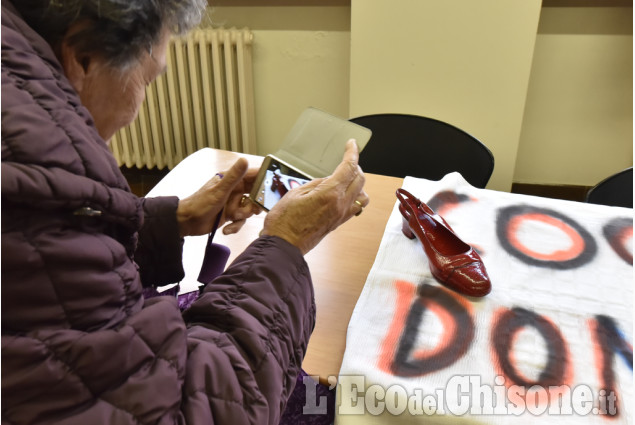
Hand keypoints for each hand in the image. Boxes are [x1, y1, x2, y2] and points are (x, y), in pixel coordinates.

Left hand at [176, 158, 261, 236]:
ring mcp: (233, 203)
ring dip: (243, 216)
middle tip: (254, 209)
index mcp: (232, 179)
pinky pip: (241, 220)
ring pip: (249, 209)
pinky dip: (236, 226)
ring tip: (234, 217)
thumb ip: (234, 176)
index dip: (264, 178)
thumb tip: (244, 160)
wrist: (187, 222)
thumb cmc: (200, 204)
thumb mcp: (219, 190)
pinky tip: (226, 229)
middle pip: (255, 194)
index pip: (253, 175)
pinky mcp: (231, 215)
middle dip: (256, 203)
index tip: (274, 185)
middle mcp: (234, 190)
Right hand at [261, 139, 369, 254]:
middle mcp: (340, 204)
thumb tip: (328, 181)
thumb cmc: (284, 221)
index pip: (349, 167)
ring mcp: (341, 215)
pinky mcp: (338, 223)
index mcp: (330, 193)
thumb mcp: (296, 193)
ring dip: (358, 184)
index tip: (351, 144)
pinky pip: (355, 207)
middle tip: (346, 160)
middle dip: (355, 166)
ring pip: (362, 195)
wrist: (283, 246)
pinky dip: (354, 197)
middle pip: (360, 180)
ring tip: (346, 179)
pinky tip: (342, 194)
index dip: (352, 153)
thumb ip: (316, 184)